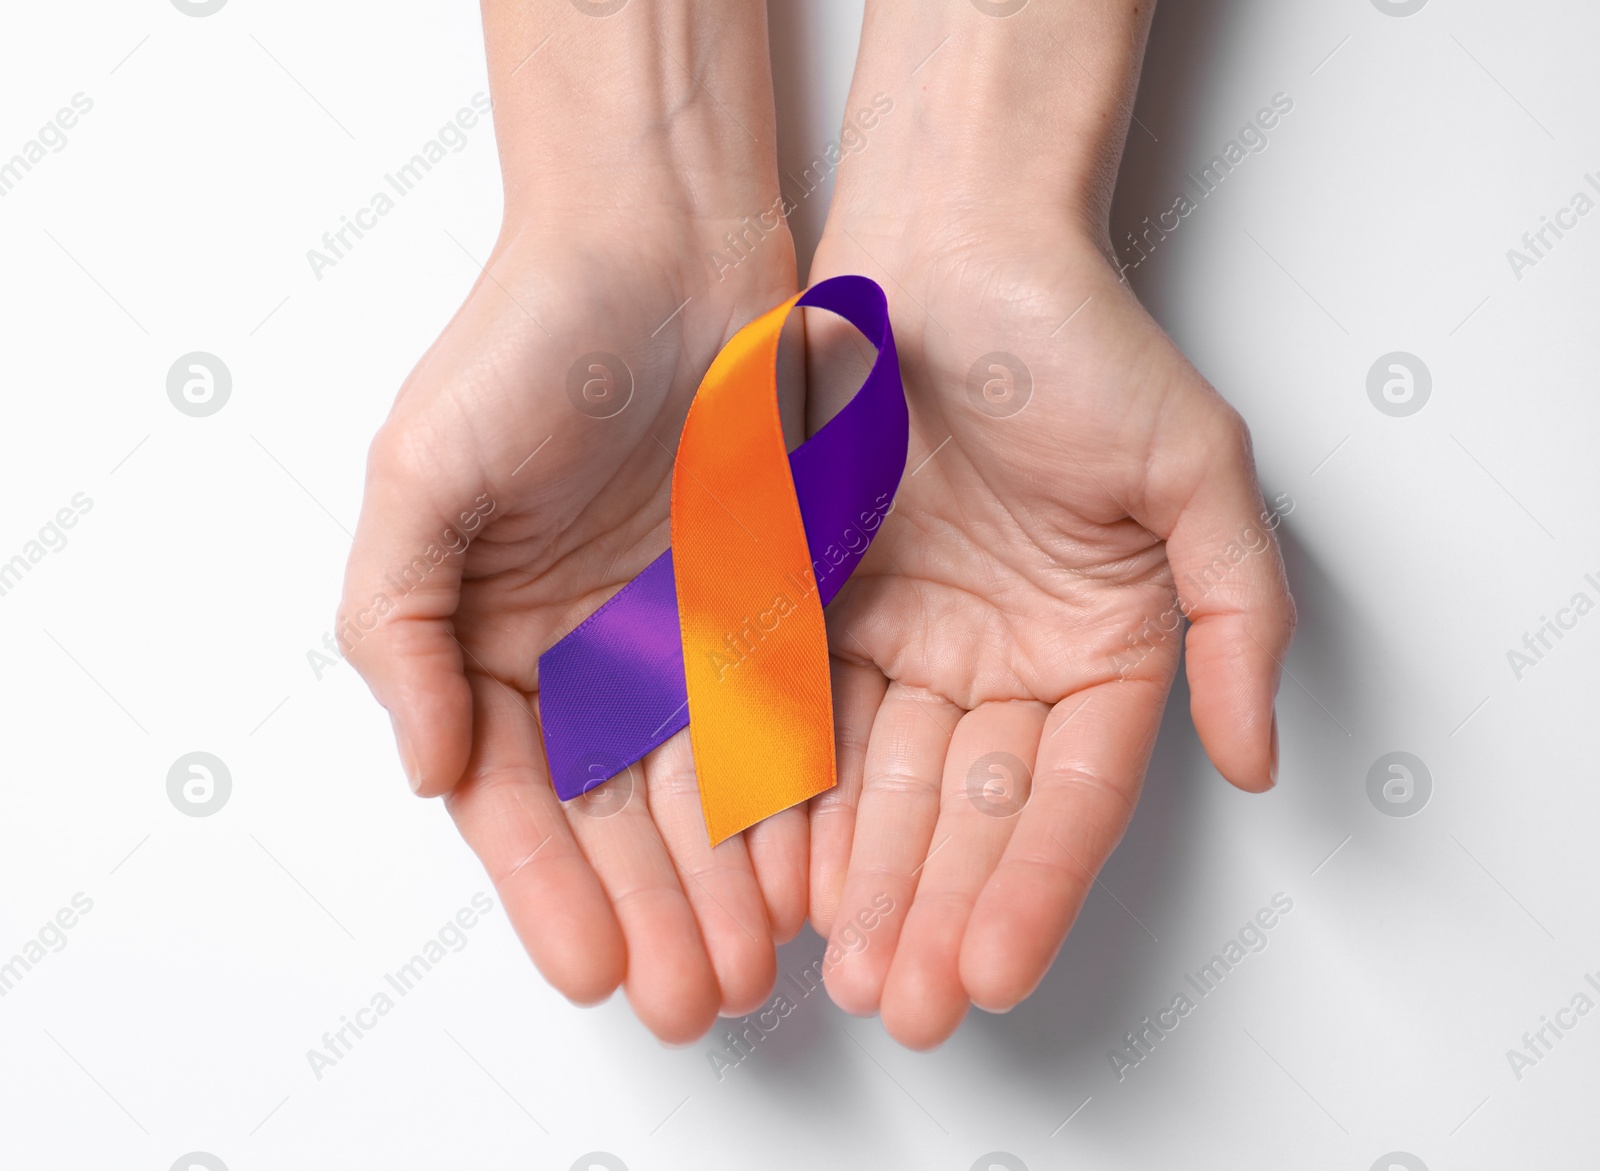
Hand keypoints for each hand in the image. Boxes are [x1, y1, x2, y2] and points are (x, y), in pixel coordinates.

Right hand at [338, 3, 807, 1043]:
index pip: (518, 796)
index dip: (547, 890)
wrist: (666, 246)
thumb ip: (401, 626)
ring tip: (751, 965)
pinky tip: (807, 867)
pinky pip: (785, 720)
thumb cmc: (529, 340)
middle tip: (688, 998)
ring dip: (726, 880)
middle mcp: (589, 653)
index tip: (586, 971)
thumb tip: (425, 770)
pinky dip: (792, 798)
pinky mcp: (771, 605)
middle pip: (618, 815)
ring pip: (708, 789)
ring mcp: (684, 635)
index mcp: (494, 640)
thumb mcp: (422, 476)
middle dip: (653, 911)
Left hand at [800, 1, 1295, 1048]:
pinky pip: (803, 719)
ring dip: (861, 879)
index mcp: (1099, 647)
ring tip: (837, 966)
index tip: (994, 969)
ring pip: (881, 786)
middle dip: (935, 909)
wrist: (942, 246)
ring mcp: (910, 643)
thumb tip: (1258, 755)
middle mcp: (1003, 661)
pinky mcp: (821, 613)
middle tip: (901, 1001)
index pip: (1069, 794)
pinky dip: (793, 796)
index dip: (1034, 885)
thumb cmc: (1073, 340)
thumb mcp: (1194, 467)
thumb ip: (1234, 611)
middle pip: (967, 811)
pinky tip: (776, 867)